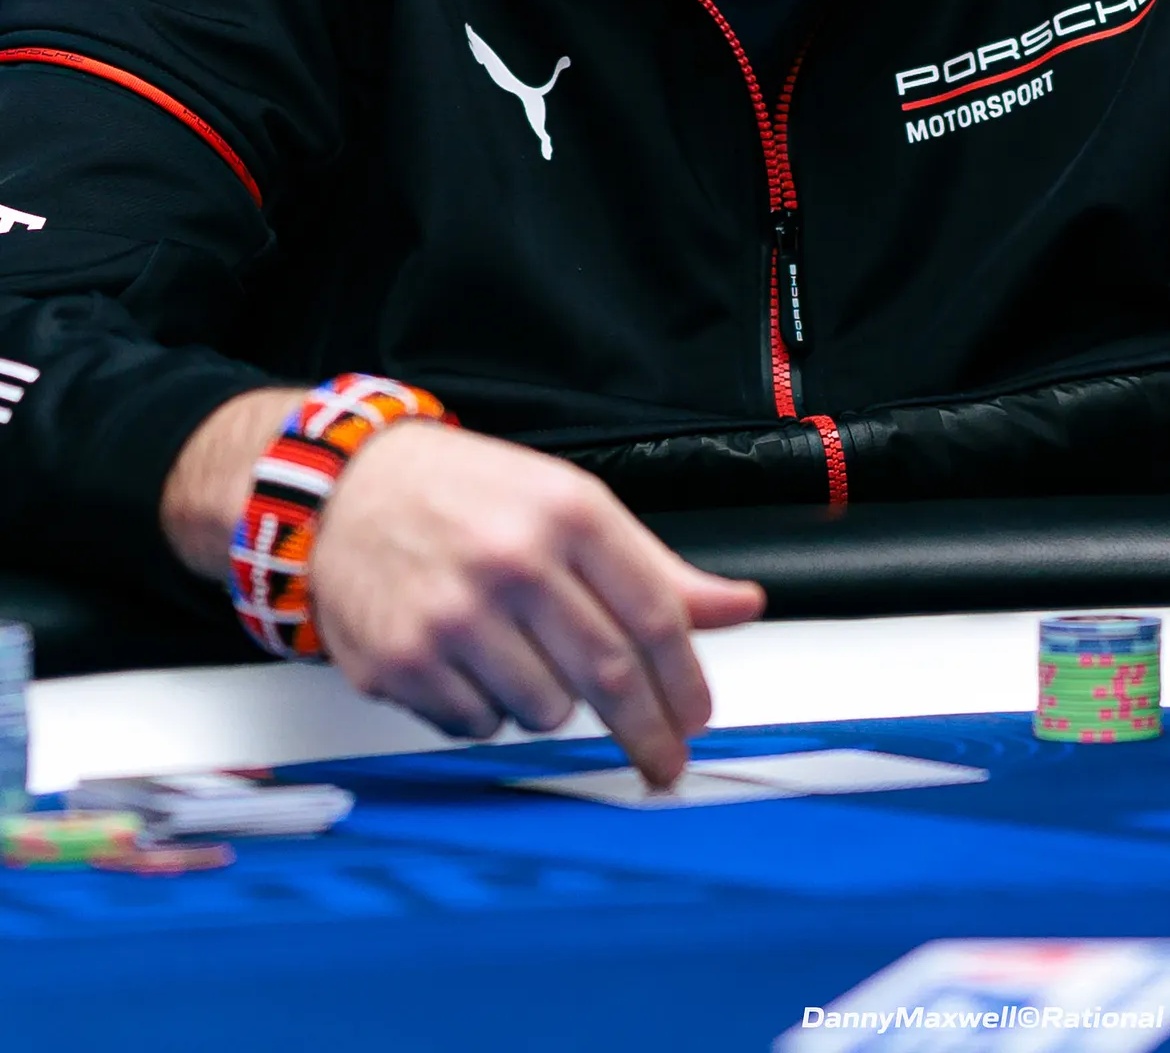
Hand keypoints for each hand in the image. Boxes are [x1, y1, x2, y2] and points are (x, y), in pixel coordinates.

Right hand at [307, 424, 763, 783]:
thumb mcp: (567, 503)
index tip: (697, 717)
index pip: (654, 616)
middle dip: (648, 733)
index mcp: (567, 513)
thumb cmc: (465, 494)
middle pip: (610, 676)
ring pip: (545, 711)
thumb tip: (740, 605)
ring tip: (523, 657)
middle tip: (663, 761)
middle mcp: (512, 562)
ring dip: (552, 705)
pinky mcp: (402, 661)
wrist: (349, 488)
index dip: (687, 681)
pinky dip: (488, 710)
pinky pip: (478, 725)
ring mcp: (453, 615)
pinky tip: (470, 661)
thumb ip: (653, 567)